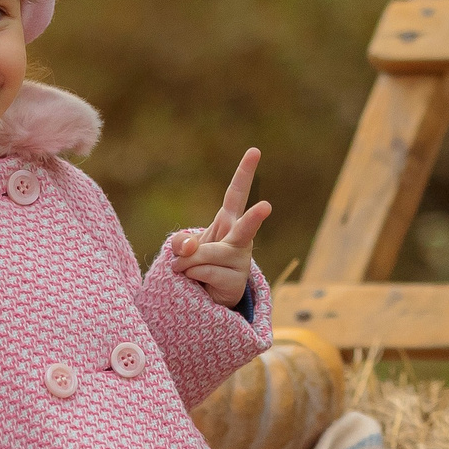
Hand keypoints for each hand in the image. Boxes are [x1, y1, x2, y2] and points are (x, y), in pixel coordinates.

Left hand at [172, 148, 271, 307]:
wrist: (206, 297)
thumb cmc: (197, 266)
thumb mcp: (184, 248)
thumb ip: (182, 243)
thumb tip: (189, 249)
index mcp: (229, 222)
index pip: (236, 194)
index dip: (245, 172)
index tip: (254, 151)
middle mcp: (240, 239)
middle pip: (245, 227)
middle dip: (255, 217)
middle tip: (266, 207)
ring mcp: (241, 261)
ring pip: (205, 254)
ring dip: (186, 263)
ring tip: (185, 271)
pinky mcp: (237, 281)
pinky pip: (204, 272)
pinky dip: (191, 276)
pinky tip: (198, 283)